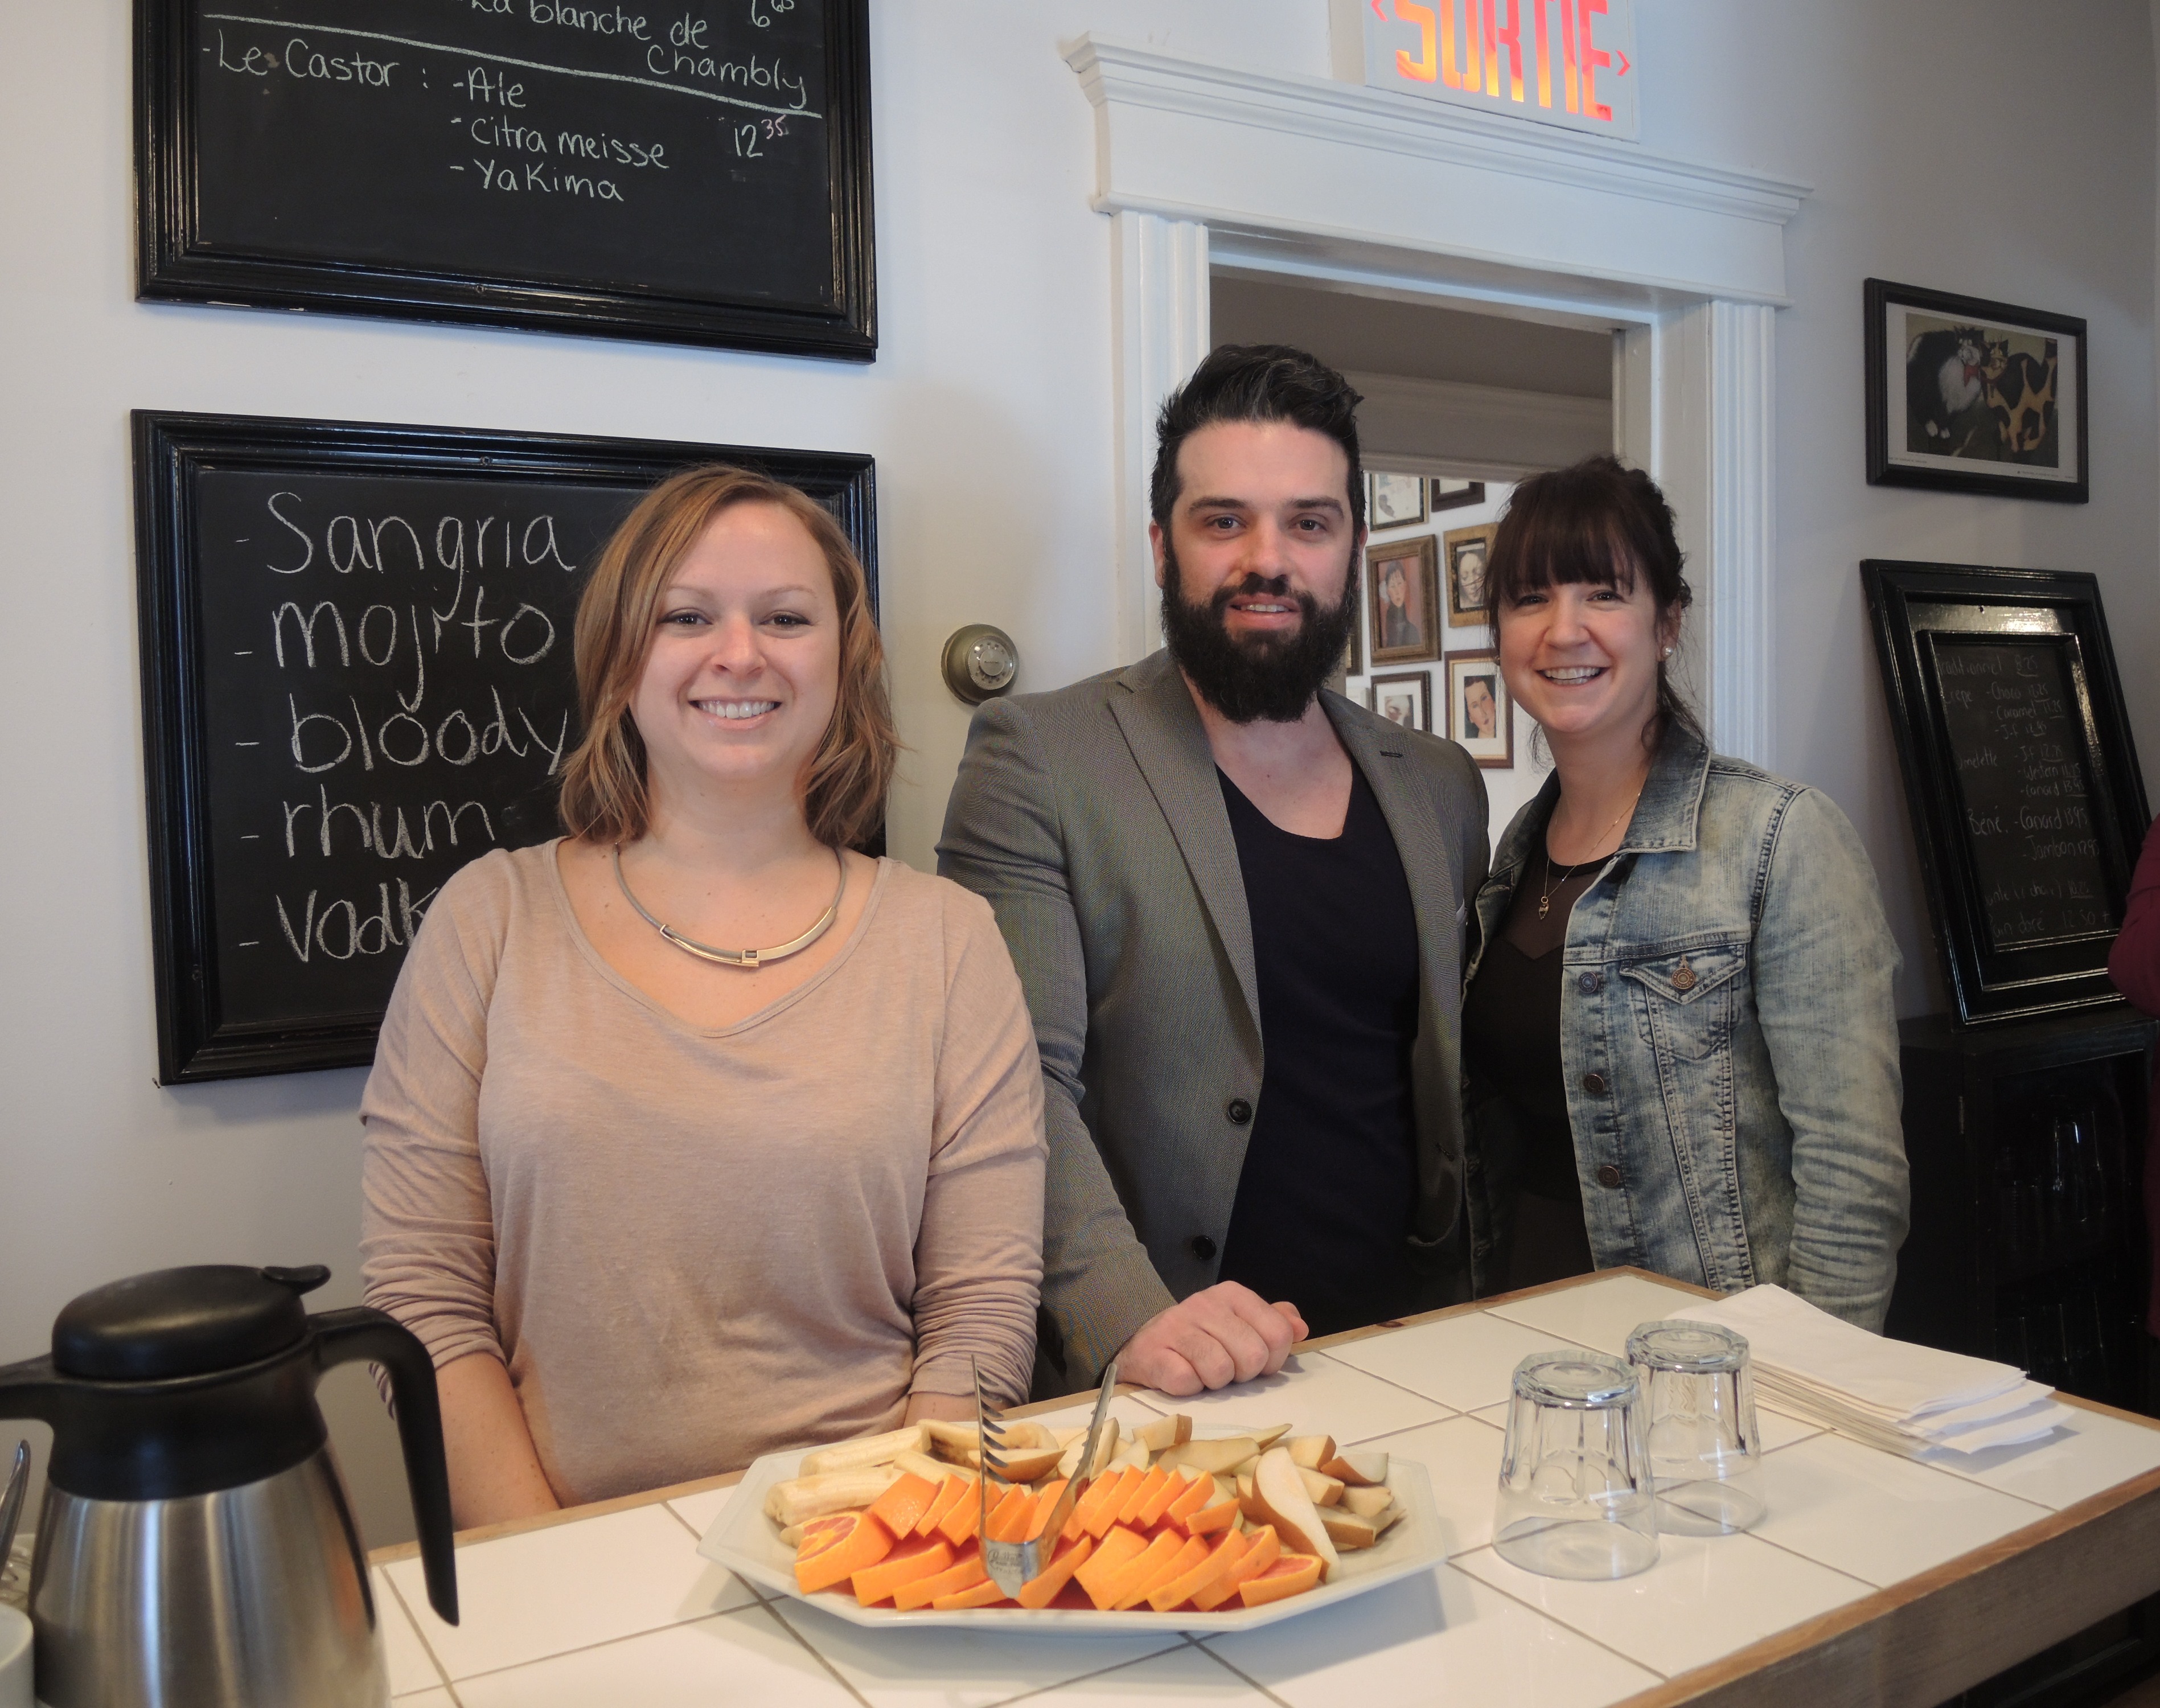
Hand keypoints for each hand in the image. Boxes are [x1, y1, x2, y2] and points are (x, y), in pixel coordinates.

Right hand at [1117, 1283, 1307, 1396]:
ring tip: (1203, 1373)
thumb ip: (1273, 1322)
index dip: (1273, 1360)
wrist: (1143, 1342)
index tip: (1256, 1363)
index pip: (1278, 1333)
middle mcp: (1205, 1304)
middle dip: (1244, 1373)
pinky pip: (1188, 1382)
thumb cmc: (1200, 1336)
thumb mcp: (1240, 1322)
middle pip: (1253, 1355)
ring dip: (1215, 1383)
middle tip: (1227, 1370)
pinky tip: (1182, 1375)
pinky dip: (1189, 1388)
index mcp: (1232, 1294)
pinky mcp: (1154, 1353)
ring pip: (1220, 1371)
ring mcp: (1177, 1327)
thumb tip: (1301, 1328)